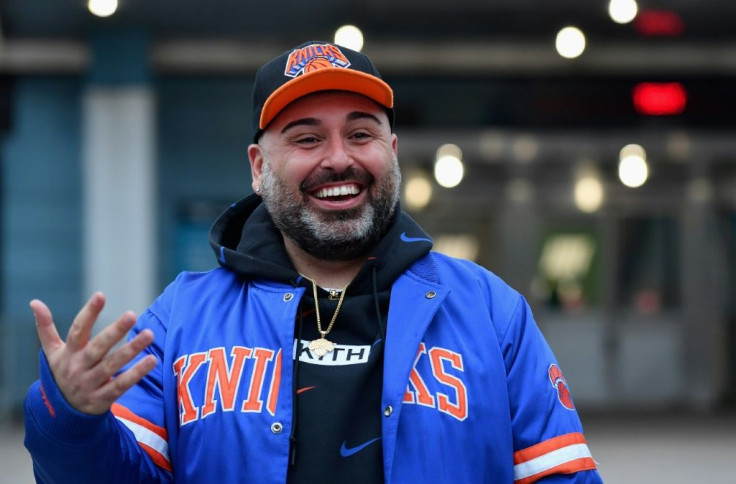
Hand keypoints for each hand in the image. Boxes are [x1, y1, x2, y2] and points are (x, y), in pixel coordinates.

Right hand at [30, 292, 156, 414]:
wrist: (61, 415)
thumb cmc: (62, 373)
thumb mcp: (52, 353)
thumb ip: (45, 328)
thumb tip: (34, 302)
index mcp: (68, 353)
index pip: (78, 330)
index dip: (88, 313)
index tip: (100, 295)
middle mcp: (78, 367)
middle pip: (98, 347)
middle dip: (115, 331)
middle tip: (132, 315)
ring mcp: (90, 384)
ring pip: (112, 365)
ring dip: (131, 350)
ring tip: (149, 334)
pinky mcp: (101, 399)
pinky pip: (121, 385)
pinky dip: (136, 374)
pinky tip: (151, 360)